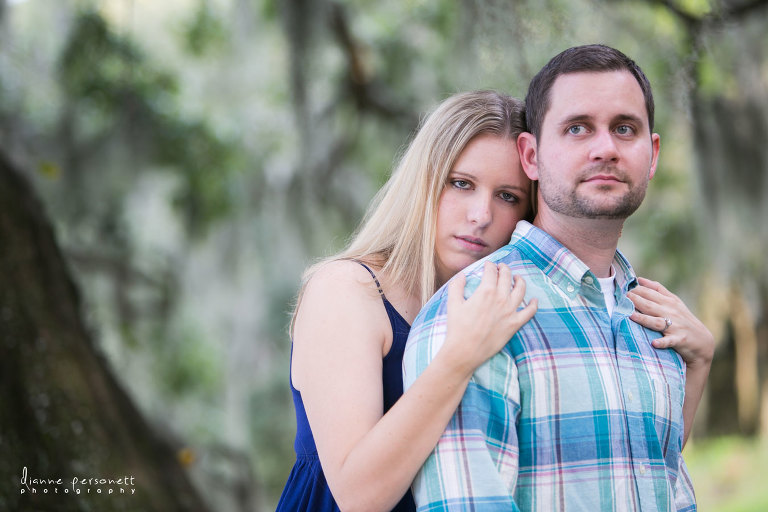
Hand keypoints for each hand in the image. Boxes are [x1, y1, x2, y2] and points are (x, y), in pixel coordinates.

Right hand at [441, 261, 537, 375]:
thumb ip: (457, 286)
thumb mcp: (453, 303)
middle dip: (504, 269)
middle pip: (506, 277)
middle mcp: (501, 298)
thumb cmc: (457, 327)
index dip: (489, 266)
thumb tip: (463, 275)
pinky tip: (534, 300)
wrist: (465, 350)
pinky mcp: (515, 324)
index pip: (491, 271)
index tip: (488, 265)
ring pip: (521, 289)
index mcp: (486, 291)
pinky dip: (534, 304)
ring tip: (517, 278)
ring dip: (519, 280)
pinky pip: (530, 312)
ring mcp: (510, 311)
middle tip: (501, 267)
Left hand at [628, 277, 714, 367]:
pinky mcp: (679, 340)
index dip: (637, 290)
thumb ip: (657, 289)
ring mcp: (675, 327)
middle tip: (622, 297)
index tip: (623, 288)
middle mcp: (671, 312)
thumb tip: (640, 279)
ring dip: (645, 319)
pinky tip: (653, 343)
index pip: (651, 293)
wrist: (702, 340)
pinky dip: (662, 342)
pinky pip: (669, 341)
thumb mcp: (674, 301)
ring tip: (632, 316)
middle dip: (636, 300)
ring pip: (657, 322)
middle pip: (651, 306)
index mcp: (669, 302)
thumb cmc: (683, 318)